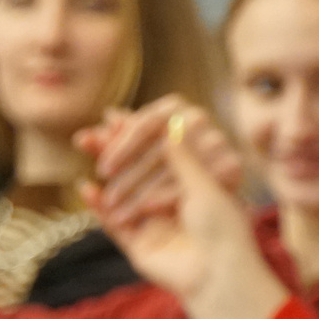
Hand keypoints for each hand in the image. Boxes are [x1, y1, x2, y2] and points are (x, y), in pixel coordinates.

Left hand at [77, 97, 246, 228]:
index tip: (100, 170)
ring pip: (172, 168)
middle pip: (155, 148)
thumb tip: (86, 133)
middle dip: (128, 176)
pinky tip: (148, 210)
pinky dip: (168, 196)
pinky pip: (194, 183)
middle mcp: (197, 116)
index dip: (119, 147)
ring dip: (143, 192)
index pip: (142, 123)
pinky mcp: (232, 164)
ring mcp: (217, 139)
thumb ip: (113, 142)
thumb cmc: (167, 165)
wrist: (212, 189)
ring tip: (120, 213)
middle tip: (108, 199)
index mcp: (173, 105)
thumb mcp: (138, 152)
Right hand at [87, 127, 288, 318]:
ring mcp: (153, 224)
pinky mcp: (139, 246)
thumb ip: (181, 155)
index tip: (116, 117)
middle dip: (112, 151)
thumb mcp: (203, 183)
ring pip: (121, 193)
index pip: (159, 153)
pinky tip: (86, 189)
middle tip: (90, 133)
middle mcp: (170, 203)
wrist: (218, 275)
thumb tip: (168, 121)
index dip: (138, 135)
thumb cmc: (222, 229)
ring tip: (84, 151)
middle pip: (135, 171)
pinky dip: (98, 208)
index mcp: (191, 185)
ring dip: (102, 172)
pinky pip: (114, 224)